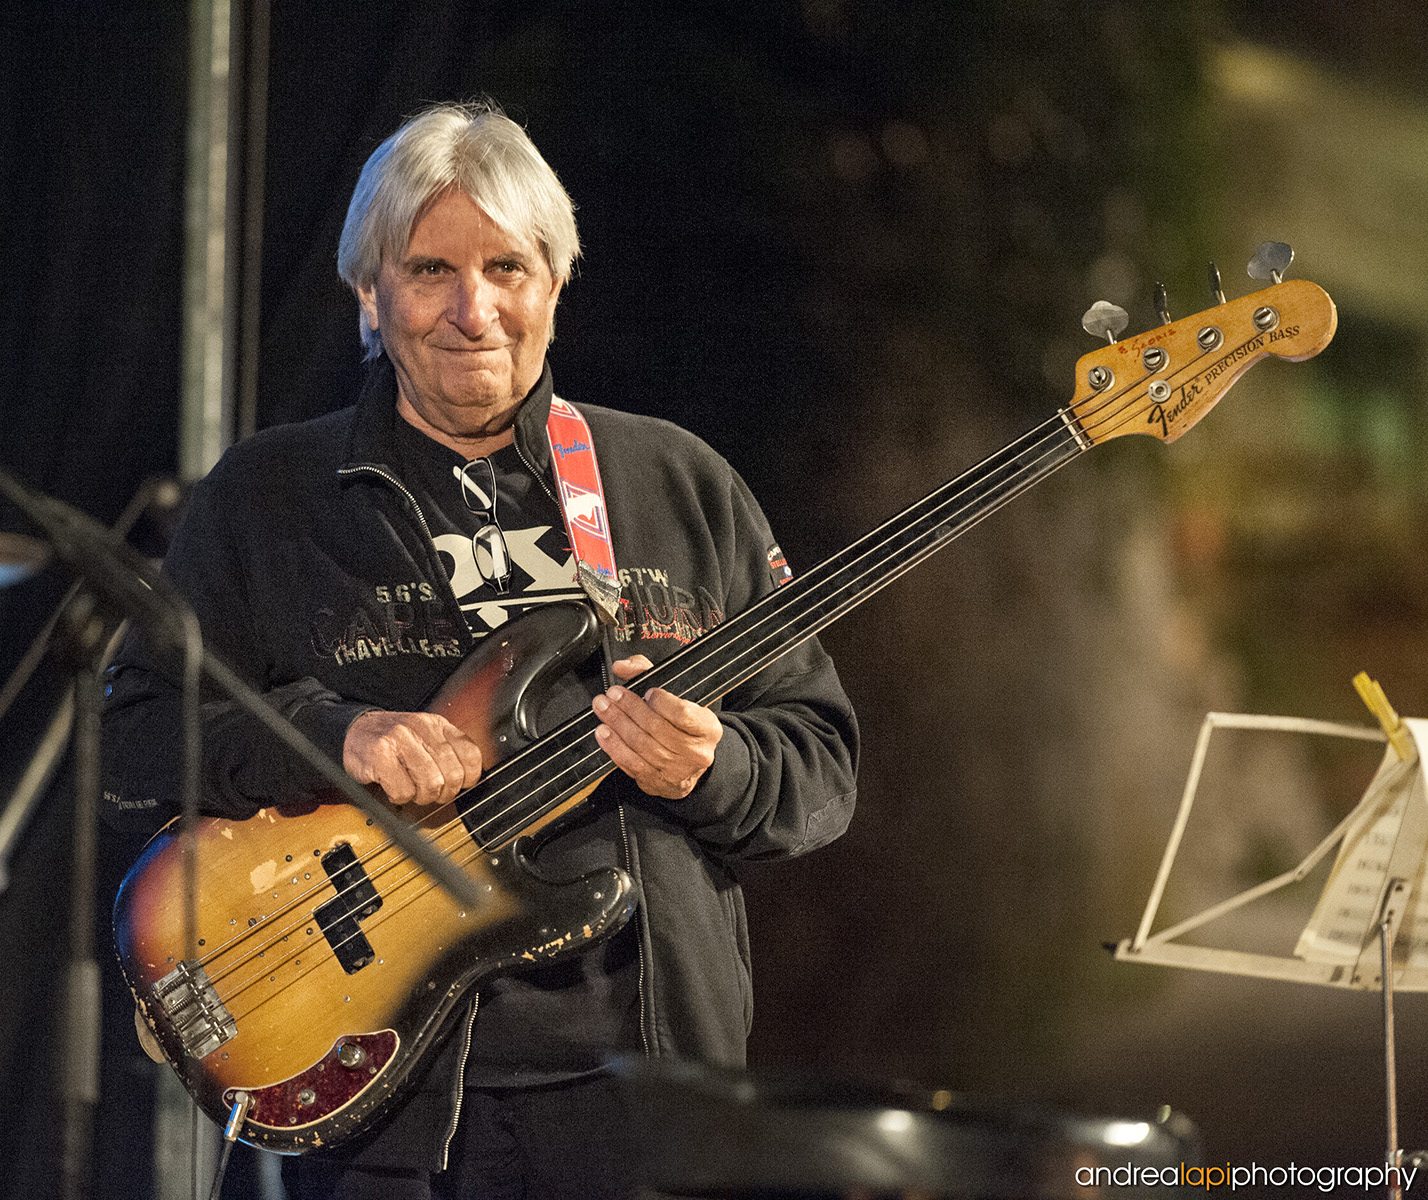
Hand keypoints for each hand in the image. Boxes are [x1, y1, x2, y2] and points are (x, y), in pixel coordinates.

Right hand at [342, 710, 483, 805]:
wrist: (354, 731)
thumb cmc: (393, 742)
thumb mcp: (426, 738)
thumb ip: (449, 752)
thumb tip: (470, 779)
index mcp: (437, 725)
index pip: (471, 754)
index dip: (468, 778)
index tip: (458, 784)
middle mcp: (421, 728)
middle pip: (452, 775)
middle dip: (443, 793)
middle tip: (430, 792)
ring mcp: (400, 739)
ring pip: (431, 784)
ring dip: (421, 796)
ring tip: (411, 790)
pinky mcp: (380, 755)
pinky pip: (403, 790)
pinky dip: (399, 797)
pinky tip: (393, 787)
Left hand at [593, 655, 722, 798]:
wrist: (688, 765)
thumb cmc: (681, 726)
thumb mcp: (675, 697)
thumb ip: (648, 673)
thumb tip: (623, 666)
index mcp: (708, 729)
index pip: (683, 713)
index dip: (662, 702)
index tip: (646, 691)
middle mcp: (696, 752)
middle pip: (657, 728)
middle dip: (630, 708)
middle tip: (612, 695)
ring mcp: (677, 771)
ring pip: (642, 746)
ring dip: (617, 725)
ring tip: (603, 709)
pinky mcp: (657, 783)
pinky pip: (632, 764)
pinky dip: (614, 747)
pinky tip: (604, 733)